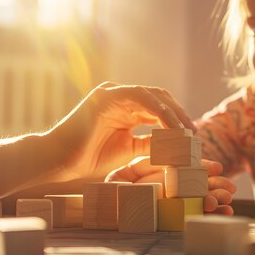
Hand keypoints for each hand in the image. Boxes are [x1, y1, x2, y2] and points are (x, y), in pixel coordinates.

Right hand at [47, 82, 195, 180]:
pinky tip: (170, 126)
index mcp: (125, 108)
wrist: (61, 160)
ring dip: (172, 113)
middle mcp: (120, 98)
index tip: (192, 137)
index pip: (158, 108)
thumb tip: (174, 145)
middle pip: (159, 99)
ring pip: (153, 96)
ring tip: (186, 131)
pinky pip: (140, 97)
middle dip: (179, 114)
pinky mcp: (106, 96)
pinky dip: (158, 110)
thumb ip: (149, 143)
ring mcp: (112, 94)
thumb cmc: (89, 157)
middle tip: (193, 133)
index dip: (177, 120)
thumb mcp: (129, 150)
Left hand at [106, 156, 236, 214]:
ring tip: (226, 202)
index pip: (187, 171)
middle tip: (229, 189)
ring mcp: (173, 207)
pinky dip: (208, 216)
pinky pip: (192, 218)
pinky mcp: (171, 221)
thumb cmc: (111, 193)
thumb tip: (166, 156)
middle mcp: (172, 193)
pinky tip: (223, 213)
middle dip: (216, 187)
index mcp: (163, 178)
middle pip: (198, 187)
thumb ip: (144, 165)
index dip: (203, 169)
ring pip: (199, 202)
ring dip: (215, 200)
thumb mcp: (127, 175)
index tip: (217, 168)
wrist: (101, 215)